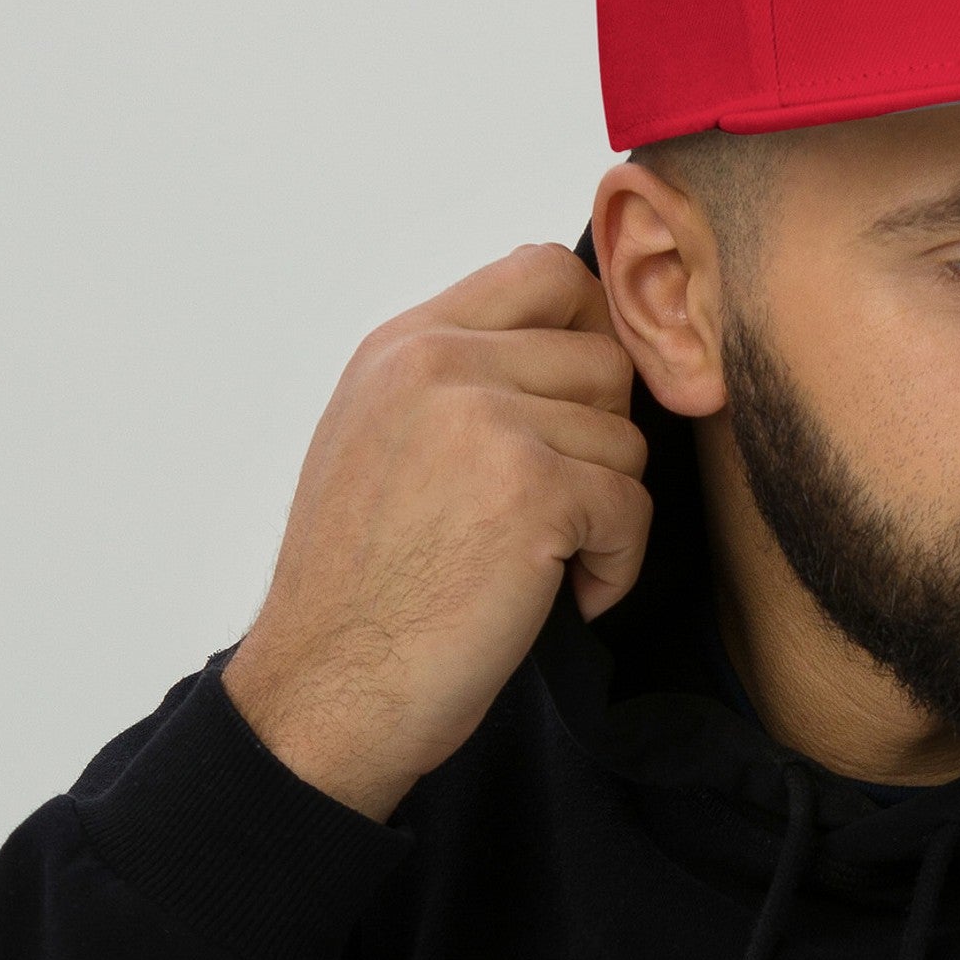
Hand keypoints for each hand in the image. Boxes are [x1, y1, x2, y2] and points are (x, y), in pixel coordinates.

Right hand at [220, 244, 648, 820]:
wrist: (326, 688)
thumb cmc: (360, 590)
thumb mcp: (378, 443)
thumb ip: (456, 382)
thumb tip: (568, 348)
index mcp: (402, 345)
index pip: (544, 272)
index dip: (590, 337)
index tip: (577, 414)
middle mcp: (439, 364)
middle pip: (605, 360)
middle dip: (601, 445)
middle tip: (555, 514)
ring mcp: (485, 421)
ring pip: (626, 439)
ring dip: (606, 515)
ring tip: (542, 565)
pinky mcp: (532, 490)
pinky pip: (633, 507)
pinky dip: (615, 565)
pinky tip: (562, 597)